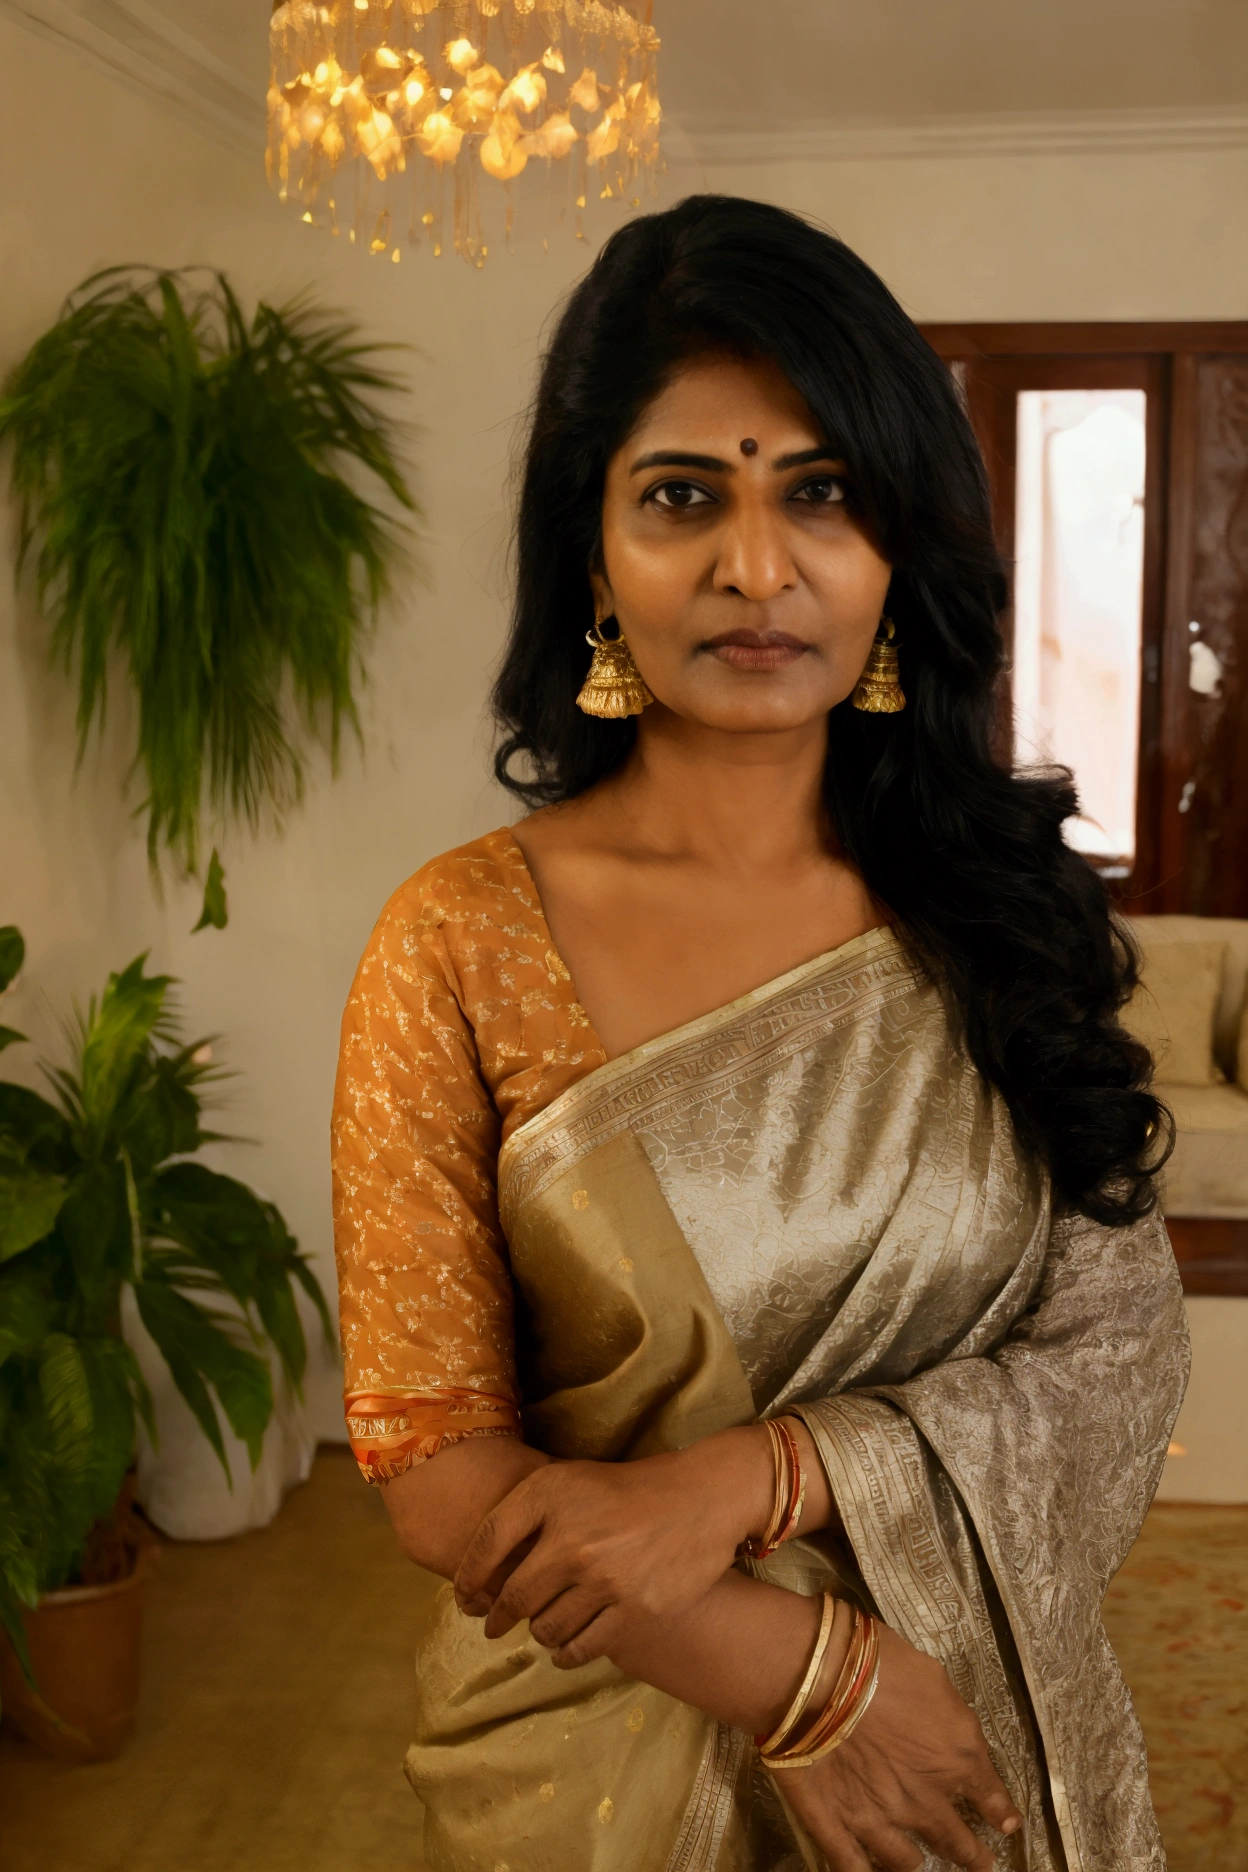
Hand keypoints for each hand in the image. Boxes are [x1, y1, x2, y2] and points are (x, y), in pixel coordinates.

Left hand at [453, 1426, 778, 1663]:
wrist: (702, 1499)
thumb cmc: (628, 1490)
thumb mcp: (571, 1480)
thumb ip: (528, 1513)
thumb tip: (482, 1568)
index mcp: (551, 1494)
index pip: (487, 1542)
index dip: (466, 1577)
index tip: (463, 1598)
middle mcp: (573, 1537)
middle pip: (514, 1596)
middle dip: (497, 1617)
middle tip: (493, 1625)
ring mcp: (606, 1578)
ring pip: (546, 1628)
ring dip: (538, 1632)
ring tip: (540, 1627)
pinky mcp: (635, 1609)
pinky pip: (583, 1647)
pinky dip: (566, 1653)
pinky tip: (564, 1648)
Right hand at [777, 1624, 1022, 1871]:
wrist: (818, 1680)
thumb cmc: (877, 1661)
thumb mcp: (931, 1676)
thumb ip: (946, 1713)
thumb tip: (946, 1724)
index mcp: (957, 1758)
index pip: (990, 1796)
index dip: (1001, 1813)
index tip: (1008, 1825)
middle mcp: (926, 1800)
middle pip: (957, 1841)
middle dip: (972, 1856)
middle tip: (981, 1865)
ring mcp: (882, 1821)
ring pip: (907, 1863)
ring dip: (915, 1864)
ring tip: (917, 1866)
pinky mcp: (838, 1828)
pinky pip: (854, 1868)